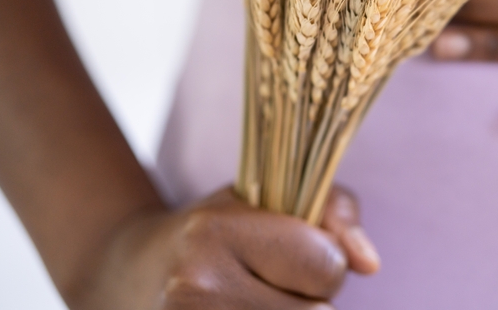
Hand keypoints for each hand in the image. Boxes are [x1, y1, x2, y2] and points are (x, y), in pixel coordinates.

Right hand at [65, 186, 378, 309]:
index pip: (325, 265)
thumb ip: (334, 213)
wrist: (129, 276)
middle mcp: (196, 286)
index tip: (288, 253)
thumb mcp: (270, 197)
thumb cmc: (217, 229)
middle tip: (269, 282)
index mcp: (217, 232)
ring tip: (257, 300)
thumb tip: (369, 264)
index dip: (321, 261)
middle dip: (308, 299)